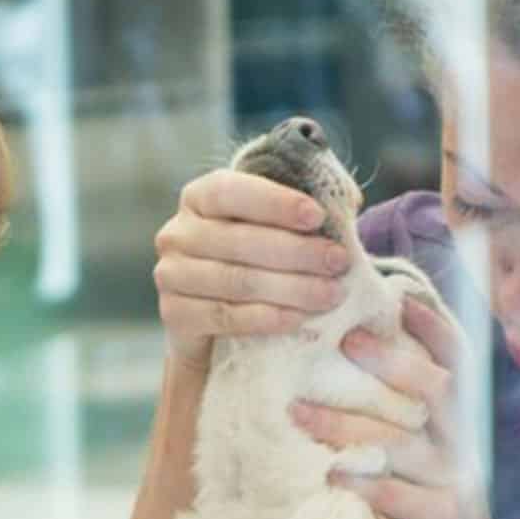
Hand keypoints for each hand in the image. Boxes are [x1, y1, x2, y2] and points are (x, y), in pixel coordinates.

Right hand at [154, 168, 351, 370]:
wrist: (214, 326)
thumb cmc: (253, 263)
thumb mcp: (274, 228)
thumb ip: (303, 209)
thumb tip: (348, 200)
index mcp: (200, 197)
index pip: (231, 191)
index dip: (275, 203)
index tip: (317, 216)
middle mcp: (177, 232)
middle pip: (239, 241)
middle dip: (296, 252)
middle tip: (339, 262)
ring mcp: (171, 274)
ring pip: (236, 280)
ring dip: (290, 288)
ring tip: (331, 294)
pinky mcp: (174, 314)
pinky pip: (225, 316)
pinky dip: (266, 318)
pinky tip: (298, 319)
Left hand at [291, 294, 513, 518]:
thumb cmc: (431, 500)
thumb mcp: (423, 448)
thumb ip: (402, 407)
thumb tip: (352, 355)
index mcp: (459, 417)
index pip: (456, 358)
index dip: (433, 325)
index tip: (398, 296)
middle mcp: (462, 441)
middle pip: (435, 387)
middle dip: (390, 360)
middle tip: (344, 340)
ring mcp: (454, 480)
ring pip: (404, 442)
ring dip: (348, 424)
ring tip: (300, 414)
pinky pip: (401, 497)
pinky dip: (365, 485)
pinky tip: (330, 475)